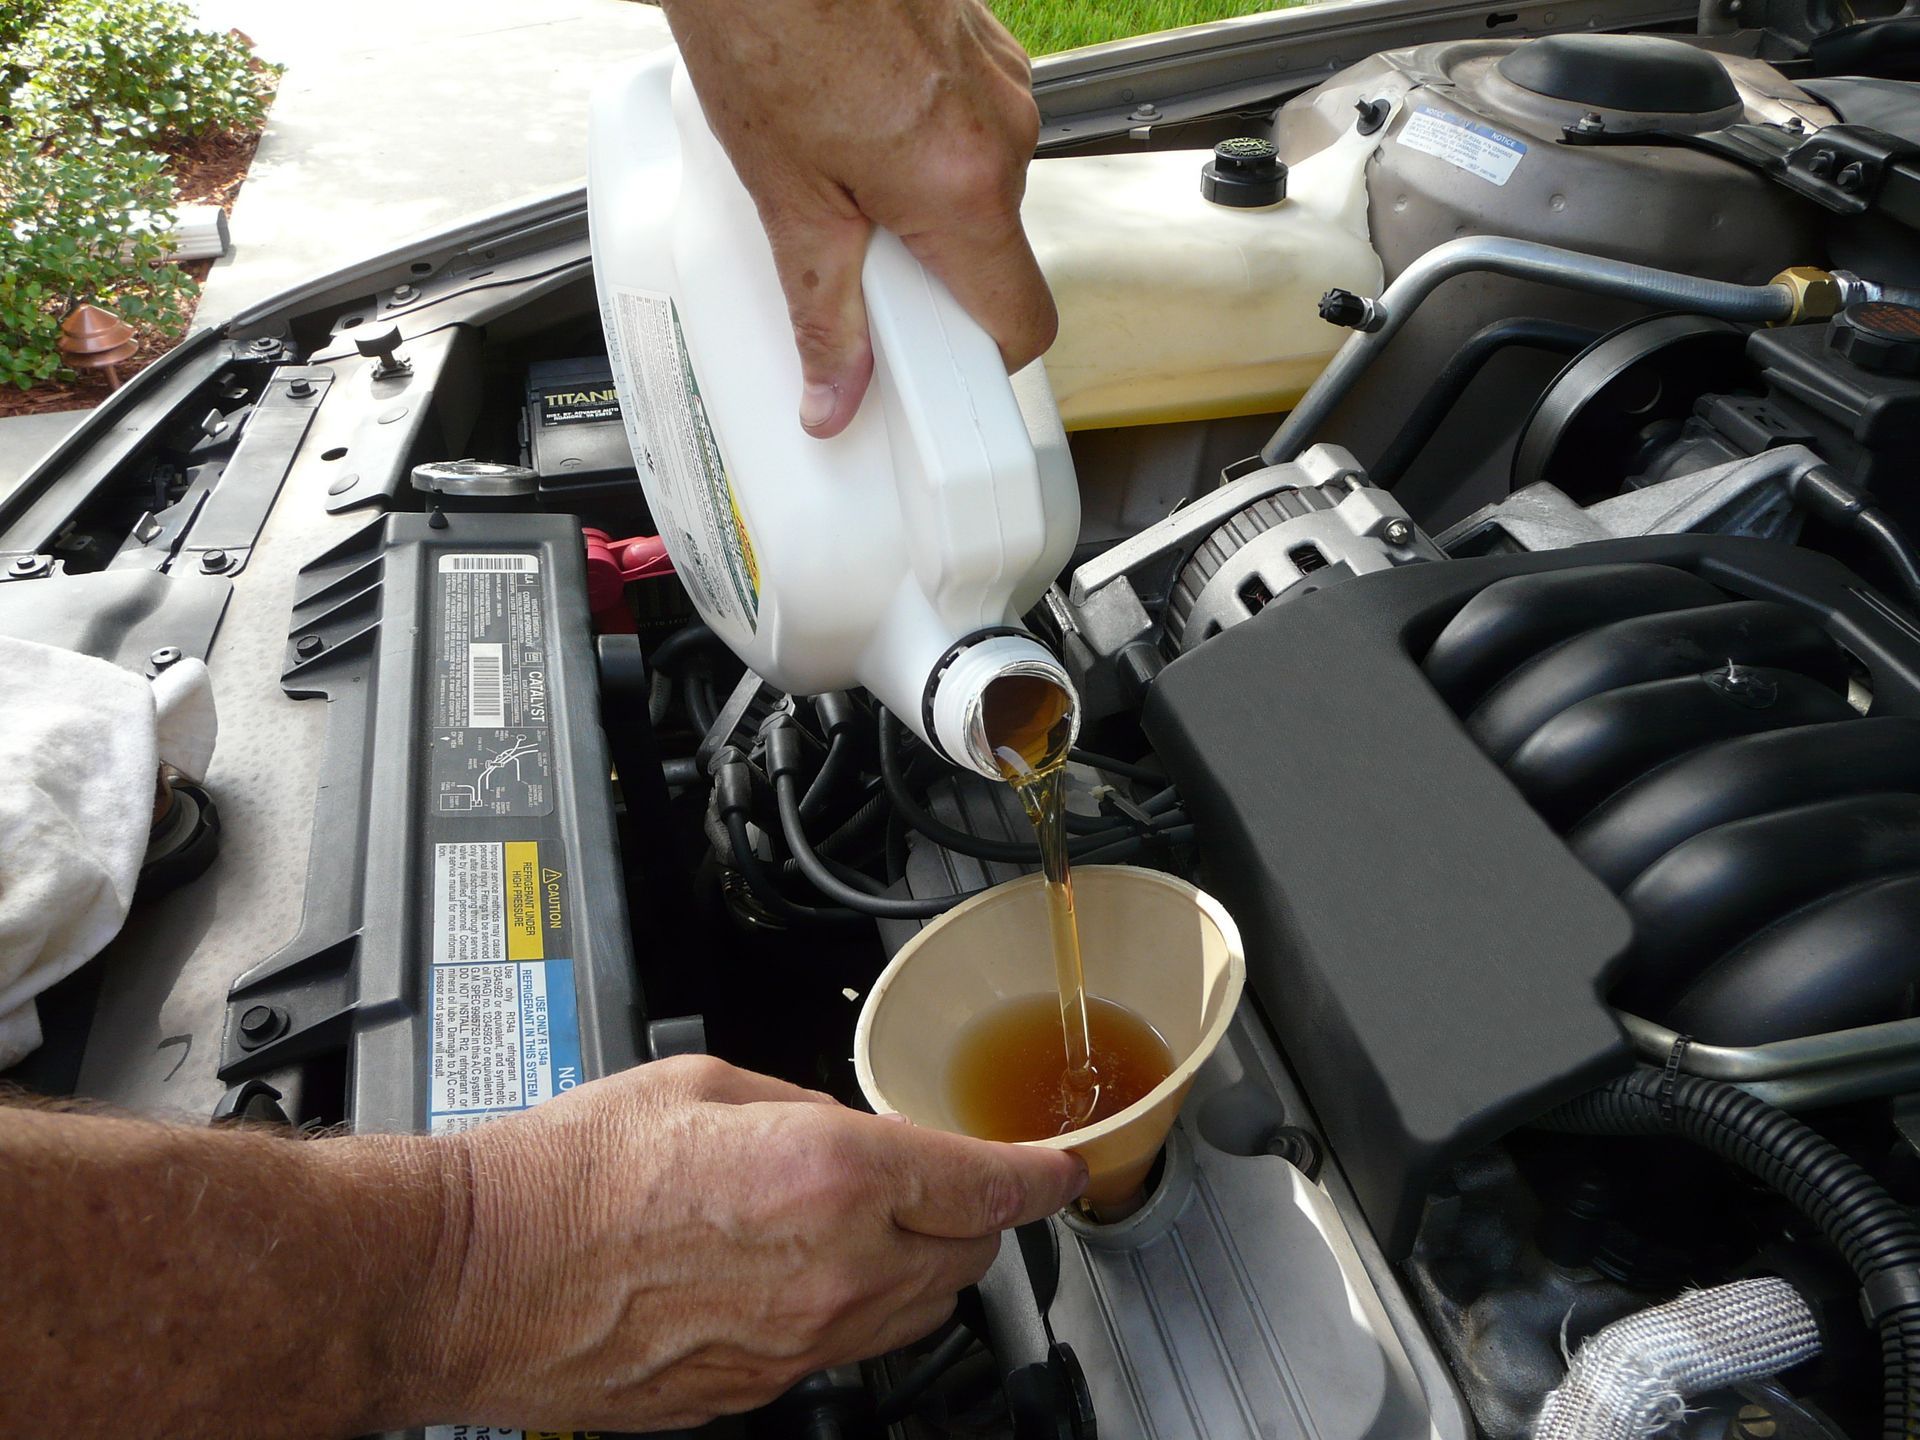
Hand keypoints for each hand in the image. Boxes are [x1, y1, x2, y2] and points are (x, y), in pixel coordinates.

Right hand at [432, 1055, 1085, 1430]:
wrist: (480, 1278)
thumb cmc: (568, 1176)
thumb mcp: (704, 1085)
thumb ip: (803, 1109)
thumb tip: (845, 1130)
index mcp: (830, 1174)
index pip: (985, 1186)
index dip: (1040, 1175)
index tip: (1061, 1168)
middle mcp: (833, 1272)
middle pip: (965, 1255)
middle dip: (978, 1216)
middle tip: (958, 1180)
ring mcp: (799, 1345)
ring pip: (918, 1313)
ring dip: (927, 1266)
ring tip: (888, 1225)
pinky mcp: (760, 1390)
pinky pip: (848, 1350)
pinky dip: (859, 1309)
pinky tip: (811, 1272)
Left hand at [661, 0, 1057, 437]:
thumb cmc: (771, 22)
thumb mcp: (786, 198)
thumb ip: (821, 311)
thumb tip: (834, 397)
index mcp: (963, 188)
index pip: (1023, 322)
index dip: (981, 362)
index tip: (934, 371)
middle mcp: (1002, 133)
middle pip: (994, 253)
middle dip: (930, 273)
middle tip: (852, 260)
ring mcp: (1001, 80)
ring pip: (979, 187)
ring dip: (922, 202)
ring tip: (838, 170)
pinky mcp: (983, 43)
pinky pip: (968, 127)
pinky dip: (921, 143)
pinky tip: (852, 116)